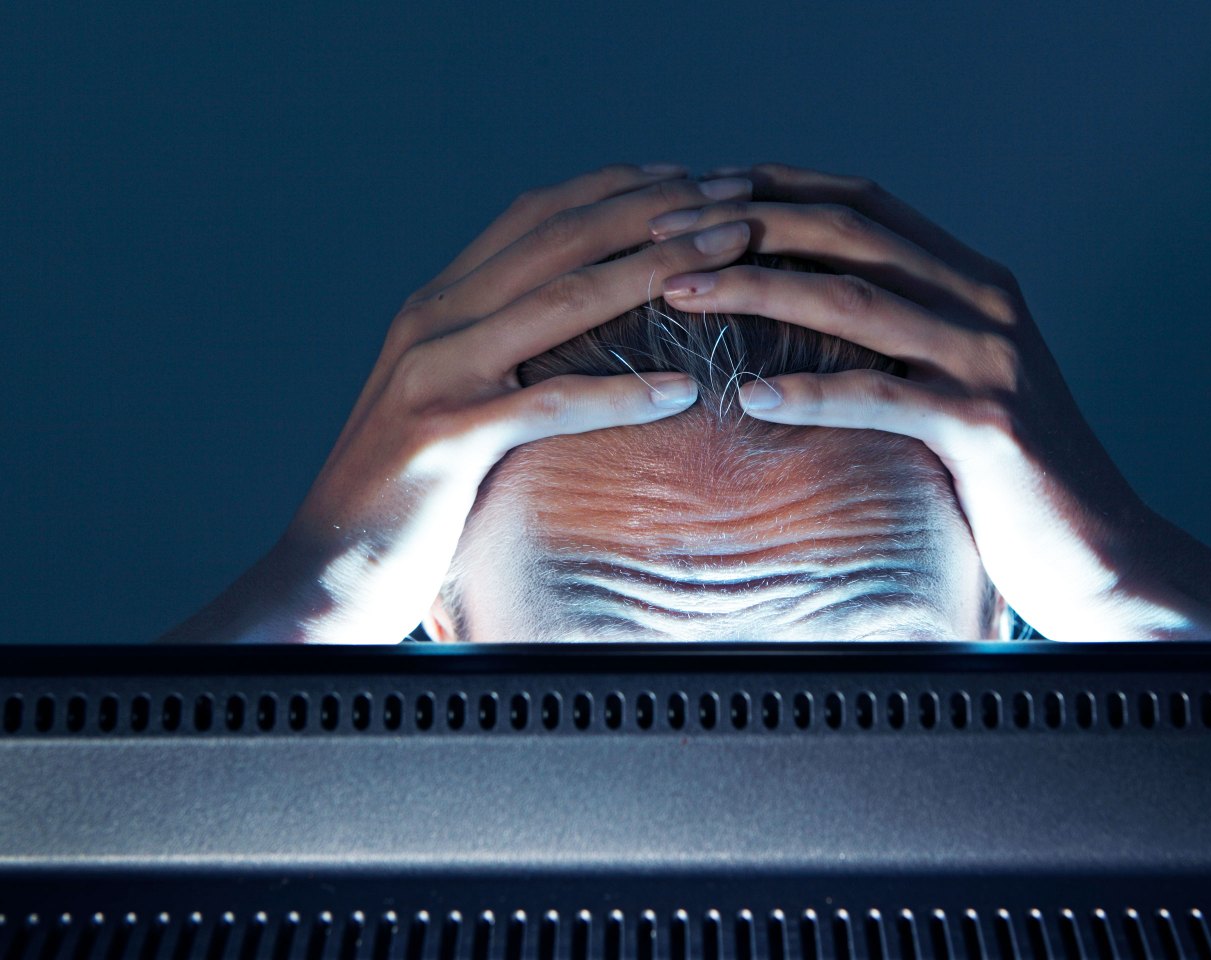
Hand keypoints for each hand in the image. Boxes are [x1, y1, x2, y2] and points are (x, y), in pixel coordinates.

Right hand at [162, 164, 756, 643]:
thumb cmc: (405, 492)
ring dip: (655, 269)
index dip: (619, 188)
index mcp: (439, 304)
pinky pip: (548, 403)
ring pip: (562, 300)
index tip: (692, 178)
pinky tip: (682, 391)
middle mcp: (434, 320)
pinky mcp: (444, 438)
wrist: (325, 568)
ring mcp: (435, 374)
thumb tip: (581, 332)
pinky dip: (620, 393)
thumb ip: (498, 351)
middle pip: (561, 239)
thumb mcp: (450, 397)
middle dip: (656, 210)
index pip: (537, 216)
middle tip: (735, 198)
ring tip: (730, 256)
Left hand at [650, 163, 1210, 639]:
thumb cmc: (1011, 474)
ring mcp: (989, 362)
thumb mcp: (958, 380)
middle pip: (851, 233)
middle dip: (749, 224)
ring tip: (680, 292)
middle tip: (665, 235)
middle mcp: (985, 303)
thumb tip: (802, 306)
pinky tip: (749, 395)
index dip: (779, 187)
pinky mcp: (986, 428)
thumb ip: (903, 332)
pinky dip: (812, 393)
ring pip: (856, 302)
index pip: (865, 202)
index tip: (700, 190)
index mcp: (974, 281)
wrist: (1103, 552)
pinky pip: (882, 398)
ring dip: (758, 289)